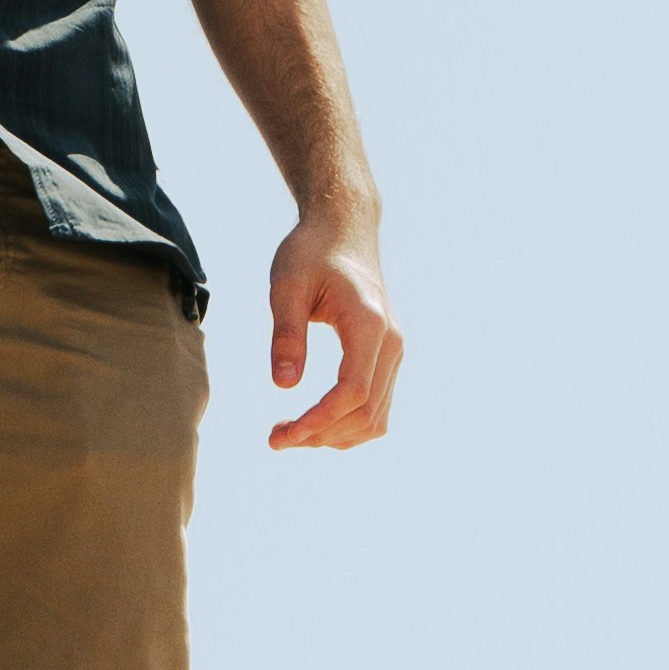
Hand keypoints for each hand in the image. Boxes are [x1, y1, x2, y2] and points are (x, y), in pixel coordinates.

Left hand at [268, 210, 399, 447]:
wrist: (344, 231)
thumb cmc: (310, 253)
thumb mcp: (286, 286)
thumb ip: (286, 334)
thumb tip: (283, 385)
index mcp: (368, 324)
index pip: (353, 391)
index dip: (319, 421)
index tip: (282, 435)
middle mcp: (391, 343)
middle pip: (366, 413)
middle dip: (320, 435)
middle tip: (274, 438)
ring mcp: (394, 353)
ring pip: (375, 419)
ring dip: (334, 436)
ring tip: (289, 432)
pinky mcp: (388, 359)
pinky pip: (377, 408)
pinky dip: (347, 427)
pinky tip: (314, 424)